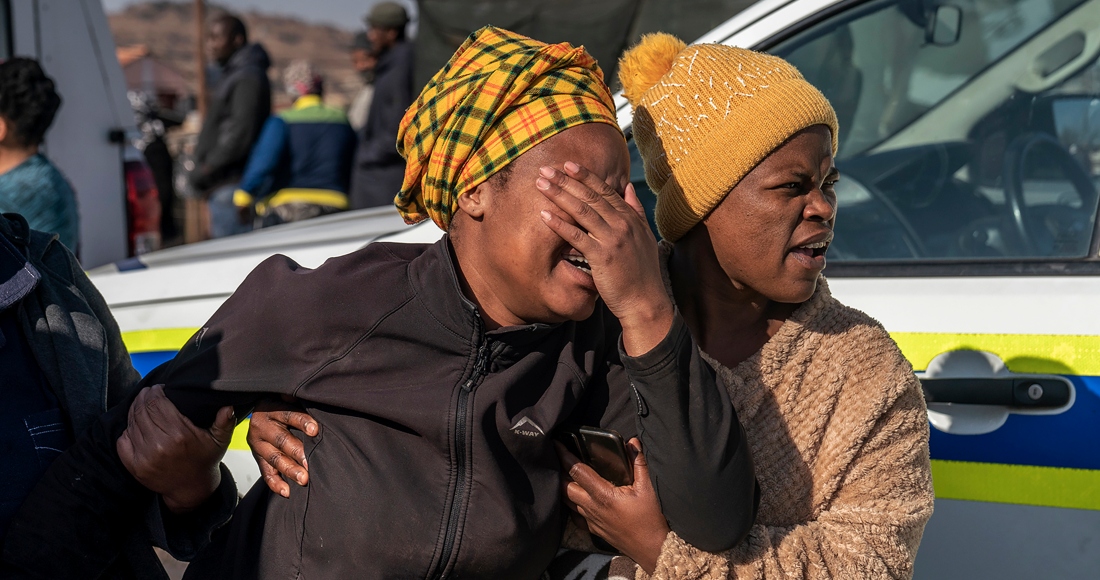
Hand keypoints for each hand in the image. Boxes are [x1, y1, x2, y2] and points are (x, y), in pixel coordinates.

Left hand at [116, 385, 234, 513]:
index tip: (158, 388)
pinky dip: (127, 430)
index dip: (154, 392)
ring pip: (131, 423)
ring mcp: (145, 457)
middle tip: (148, 393)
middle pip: (142, 410)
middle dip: (143, 397)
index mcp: (180, 435)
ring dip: (134, 411)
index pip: (157, 403)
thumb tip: (228, 406)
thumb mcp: (220, 441)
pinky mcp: (135, 466)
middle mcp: (160, 445)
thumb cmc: (204, 460)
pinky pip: (123, 440)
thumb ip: (225, 422)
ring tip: (141, 405)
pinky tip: (135, 425)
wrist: (190, 489)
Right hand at [246, 399, 316, 497]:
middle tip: (310, 464)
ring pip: (273, 458)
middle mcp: (261, 426)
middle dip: (297, 452)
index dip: (302, 422)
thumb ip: (299, 401)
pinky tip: (287, 491)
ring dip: (289, 470)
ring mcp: (257, 444)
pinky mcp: (257, 458)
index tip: (315, 430)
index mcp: (271, 408)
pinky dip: (275, 483)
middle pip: (281, 440)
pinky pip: (265, 472)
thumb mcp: (288, 397)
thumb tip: (318, 399)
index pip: (288, 414)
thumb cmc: (283, 404)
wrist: (260, 411)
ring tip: (303, 479)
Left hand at [537, 162, 673, 355]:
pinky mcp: (602, 256)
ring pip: (582, 211)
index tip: (569, 164)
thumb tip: (628, 188)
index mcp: (630, 218)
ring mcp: (612, 239)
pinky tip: (544, 215)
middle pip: (590, 196)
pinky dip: (560, 224)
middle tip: (547, 169)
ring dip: (559, 195)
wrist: (645, 301)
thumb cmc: (642, 272)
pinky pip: (576, 236)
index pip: (605, 190)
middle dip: (567, 181)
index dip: (586, 176)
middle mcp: (622, 224)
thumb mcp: (644, 236)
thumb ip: (635, 210)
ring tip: (541, 184)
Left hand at [558, 438, 669, 573]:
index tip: (557, 444)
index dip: (565, 456)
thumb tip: (633, 442)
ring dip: (563, 487)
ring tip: (563, 473)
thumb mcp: (647, 488)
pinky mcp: (593, 529)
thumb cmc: (650, 519)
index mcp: (603, 495)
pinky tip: (575, 498)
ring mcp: (591, 520)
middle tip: (558, 457)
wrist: (652, 549)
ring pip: (568, 501)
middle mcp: (592, 508)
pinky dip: (571, 503)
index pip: (577, 472)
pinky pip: (575, 514)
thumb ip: (638, 463)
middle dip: (559, 471)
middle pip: (565, 487)